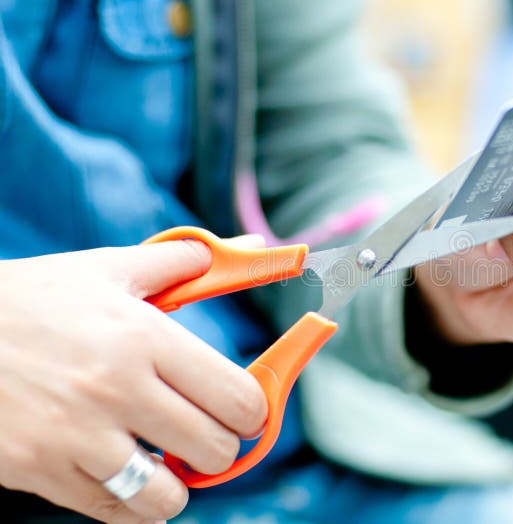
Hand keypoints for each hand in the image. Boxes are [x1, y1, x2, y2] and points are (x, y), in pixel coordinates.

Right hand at [0, 239, 267, 521]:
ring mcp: (77, 436)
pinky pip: (115, 512)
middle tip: (201, 432)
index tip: (244, 411)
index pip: (237, 398)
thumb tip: (247, 244)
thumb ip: (180, 262)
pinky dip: (133, 505)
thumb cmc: (31, 298)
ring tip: (163, 461)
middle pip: (215, 449)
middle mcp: (117, 388)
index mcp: (143, 336)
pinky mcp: (40, 471)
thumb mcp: (104, 270)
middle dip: (219, 446)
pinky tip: (128, 477)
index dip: (253, 412)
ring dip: (175, 484)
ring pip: (168, 496)